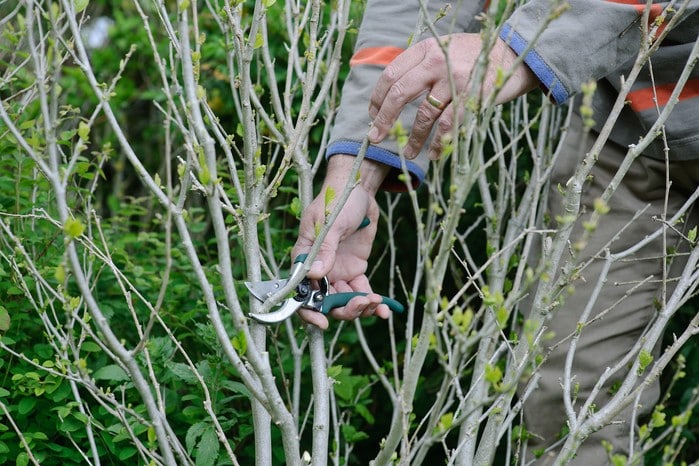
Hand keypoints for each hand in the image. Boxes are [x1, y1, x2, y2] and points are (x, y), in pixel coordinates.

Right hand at [292, 156, 390, 328]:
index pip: (301, 292)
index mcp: (305, 259)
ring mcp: (338, 271)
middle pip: (326, 302)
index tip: (323, 322)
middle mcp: (320, 270)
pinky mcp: (356, 269)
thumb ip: (325, 249)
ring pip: (345, 301)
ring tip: (377, 303)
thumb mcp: (330, 222)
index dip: (308, 311)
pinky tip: (385, 309)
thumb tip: (315, 275)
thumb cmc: (337, 201)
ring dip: (360, 307)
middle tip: (362, 304)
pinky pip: (362, 291)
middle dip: (343, 309)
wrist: (359, 189)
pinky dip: (373, 302)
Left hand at [367, 34, 536, 159]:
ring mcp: (454, 79)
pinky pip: (448, 124)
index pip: (391, 75)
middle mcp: (436, 61)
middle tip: (376, 138)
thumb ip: (422, 65)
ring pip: (424, 114)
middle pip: (399, 93)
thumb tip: (393, 93)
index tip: (372, 115)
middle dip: (384, 119)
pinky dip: (439, 142)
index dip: (377, 98)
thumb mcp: (444, 49)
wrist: (514, 53)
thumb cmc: (475, 57)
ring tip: (409, 153)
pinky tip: (434, 153)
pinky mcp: (471, 96)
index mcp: (425, 49)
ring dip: (414, 138)